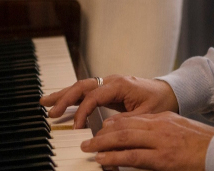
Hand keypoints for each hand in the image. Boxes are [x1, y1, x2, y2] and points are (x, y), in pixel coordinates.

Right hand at [40, 75, 178, 128]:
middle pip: (82, 86)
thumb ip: (125, 122)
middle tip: (49, 110)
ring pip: (81, 86)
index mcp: (120, 84)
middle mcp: (111, 80)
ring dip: (63, 94)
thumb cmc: (159, 102)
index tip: (76, 127)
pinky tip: (61, 102)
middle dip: (64, 98)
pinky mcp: (107, 89)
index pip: (94, 96)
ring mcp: (108, 83)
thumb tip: (105, 132)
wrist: (169, 92)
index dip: (82, 111)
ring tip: (44, 101)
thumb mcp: (145, 115)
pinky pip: (86, 91)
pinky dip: (72, 96)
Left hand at [82, 112, 213, 170]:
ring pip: (123, 138)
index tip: (102, 129)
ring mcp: (159, 141)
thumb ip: (164, 131)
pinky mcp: (162, 158)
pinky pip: (132, 156)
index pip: (133, 118)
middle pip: (124, 126)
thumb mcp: (182, 131)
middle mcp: (159, 126)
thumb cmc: (204, 145)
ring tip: (89, 148)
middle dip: (103, 133)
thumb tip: (149, 139)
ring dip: (102, 144)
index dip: (114, 124)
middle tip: (89, 139)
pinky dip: (114, 157)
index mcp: (164, 119)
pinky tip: (102, 159)